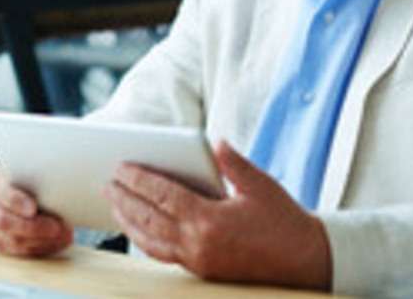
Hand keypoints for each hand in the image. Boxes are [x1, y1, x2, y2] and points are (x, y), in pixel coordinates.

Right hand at [0, 165, 72, 256]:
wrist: (20, 187)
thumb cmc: (31, 176)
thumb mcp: (31, 168)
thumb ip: (39, 174)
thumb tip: (62, 182)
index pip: (2, 192)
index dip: (17, 201)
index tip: (34, 208)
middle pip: (2, 221)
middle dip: (33, 227)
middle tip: (57, 227)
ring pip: (12, 241)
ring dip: (42, 241)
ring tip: (64, 235)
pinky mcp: (0, 242)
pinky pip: (19, 252)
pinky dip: (41, 248)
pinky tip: (58, 242)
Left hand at [103, 140, 331, 288]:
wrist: (305, 260)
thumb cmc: (284, 220)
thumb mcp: (260, 185)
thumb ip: (233, 163)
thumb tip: (214, 142)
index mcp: (210, 220)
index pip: (163, 196)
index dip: (139, 180)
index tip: (121, 167)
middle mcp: (198, 244)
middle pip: (149, 219)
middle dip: (125, 199)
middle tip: (107, 182)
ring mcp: (198, 260)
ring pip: (150, 241)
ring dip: (129, 221)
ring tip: (114, 203)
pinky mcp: (202, 270)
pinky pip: (163, 254)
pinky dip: (145, 239)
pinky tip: (137, 227)